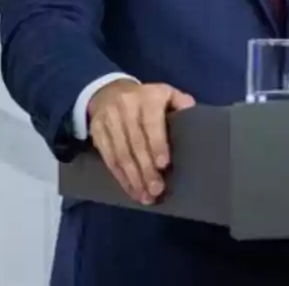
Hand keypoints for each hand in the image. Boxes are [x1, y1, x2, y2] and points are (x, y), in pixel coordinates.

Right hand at [88, 80, 195, 204]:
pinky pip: (108, 158)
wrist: (109, 91)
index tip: (163, 165)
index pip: (151, 123)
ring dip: (133, 178)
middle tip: (156, 190)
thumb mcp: (165, 93)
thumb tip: (191, 111)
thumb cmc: (147, 99)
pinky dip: (120, 177)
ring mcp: (109, 120)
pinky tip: (131, 190)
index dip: (157, 144)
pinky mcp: (97, 132)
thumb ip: (179, 102)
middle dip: (145, 169)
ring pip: (121, 153)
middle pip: (135, 142)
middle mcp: (126, 107)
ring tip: (145, 197)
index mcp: (147, 97)